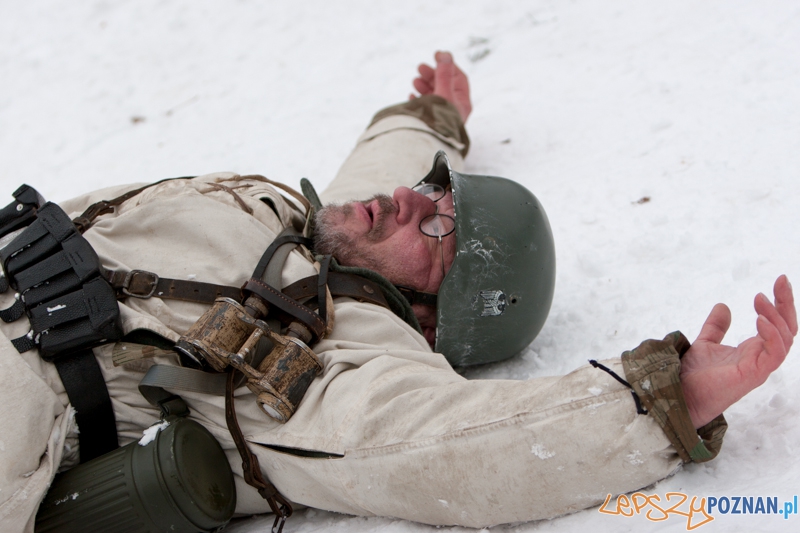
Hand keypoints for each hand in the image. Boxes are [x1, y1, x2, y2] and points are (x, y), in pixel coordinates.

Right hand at [411, 51, 471, 122]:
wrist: (429, 143)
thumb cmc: (439, 120)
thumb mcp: (443, 93)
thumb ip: (443, 74)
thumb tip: (445, 55)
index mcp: (462, 103)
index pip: (458, 78)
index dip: (448, 65)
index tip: (436, 55)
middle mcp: (453, 109)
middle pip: (445, 85)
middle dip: (433, 75)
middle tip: (420, 68)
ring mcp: (441, 116)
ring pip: (434, 95)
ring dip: (424, 85)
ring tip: (415, 81)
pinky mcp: (430, 122)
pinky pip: (425, 107)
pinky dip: (419, 99)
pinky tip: (412, 96)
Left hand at [680, 275, 796, 427]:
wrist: (680, 393)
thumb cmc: (694, 375)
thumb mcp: (705, 343)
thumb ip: (716, 327)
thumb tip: (723, 306)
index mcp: (753, 350)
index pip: (777, 324)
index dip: (780, 303)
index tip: (778, 281)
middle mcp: (760, 358)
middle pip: (787, 328)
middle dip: (786, 303)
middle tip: (781, 280)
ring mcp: (759, 366)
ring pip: (785, 339)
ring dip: (776, 315)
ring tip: (760, 299)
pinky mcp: (753, 374)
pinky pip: (774, 354)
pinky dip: (772, 335)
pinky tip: (760, 319)